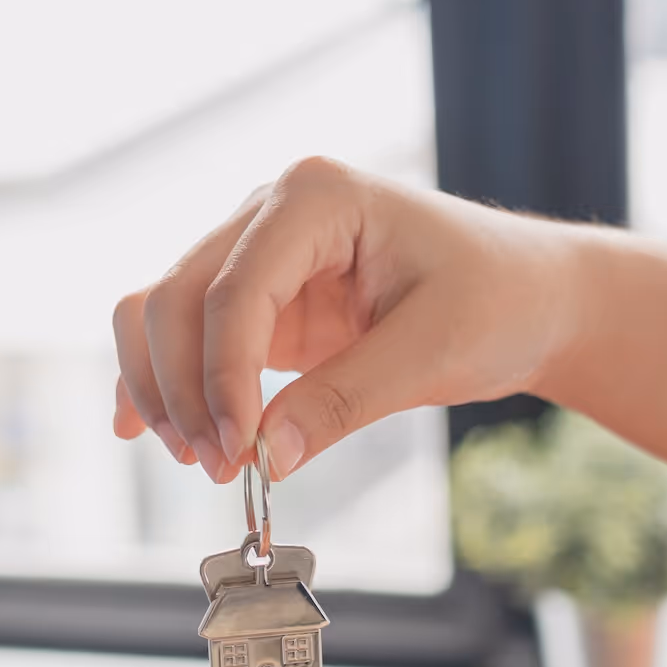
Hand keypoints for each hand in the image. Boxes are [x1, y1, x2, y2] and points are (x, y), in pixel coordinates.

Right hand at [110, 156, 666, 520]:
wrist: (530, 298)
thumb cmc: (498, 301)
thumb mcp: (433, 350)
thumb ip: (344, 400)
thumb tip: (262, 459)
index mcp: (315, 197)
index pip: (233, 290)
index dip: (222, 379)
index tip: (236, 454)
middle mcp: (269, 213)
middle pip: (175, 298)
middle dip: (184, 390)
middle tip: (220, 469)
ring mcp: (255, 255)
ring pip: (161, 313)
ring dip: (161, 388)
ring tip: (199, 460)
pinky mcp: (257, 302)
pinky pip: (180, 334)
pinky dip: (156, 380)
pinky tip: (136, 429)